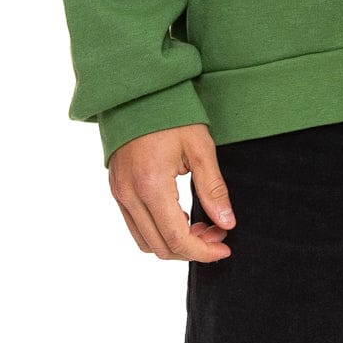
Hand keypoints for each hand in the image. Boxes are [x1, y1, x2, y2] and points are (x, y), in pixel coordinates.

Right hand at [108, 123, 235, 261]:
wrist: (140, 90)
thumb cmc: (172, 113)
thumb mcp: (200, 147)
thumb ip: (213, 189)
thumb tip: (227, 224)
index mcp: (151, 185)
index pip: (177, 239)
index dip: (204, 252)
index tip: (225, 248)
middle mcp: (129, 195)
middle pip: (160, 247)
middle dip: (192, 249)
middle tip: (217, 232)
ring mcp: (119, 193)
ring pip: (145, 242)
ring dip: (173, 242)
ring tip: (200, 224)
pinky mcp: (116, 188)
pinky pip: (135, 226)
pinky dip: (157, 230)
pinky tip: (179, 213)